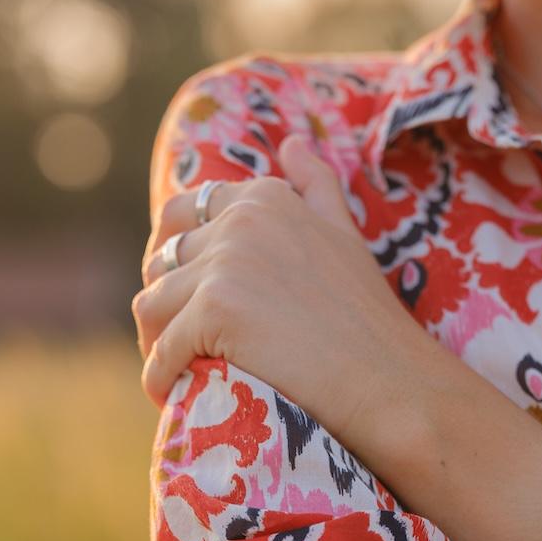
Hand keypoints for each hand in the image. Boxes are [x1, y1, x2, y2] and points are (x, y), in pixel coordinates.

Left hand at [132, 135, 438, 449]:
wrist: (390, 381)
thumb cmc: (371, 321)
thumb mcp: (345, 235)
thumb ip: (316, 187)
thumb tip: (292, 143)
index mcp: (266, 197)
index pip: (182, 212)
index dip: (172, 257)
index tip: (180, 296)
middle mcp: (242, 220)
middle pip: (161, 261)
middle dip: (162, 304)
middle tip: (173, 344)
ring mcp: (226, 263)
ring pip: (151, 304)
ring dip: (154, 342)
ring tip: (171, 373)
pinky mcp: (215, 310)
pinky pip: (163, 349)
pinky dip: (159, 377)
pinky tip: (169, 396)